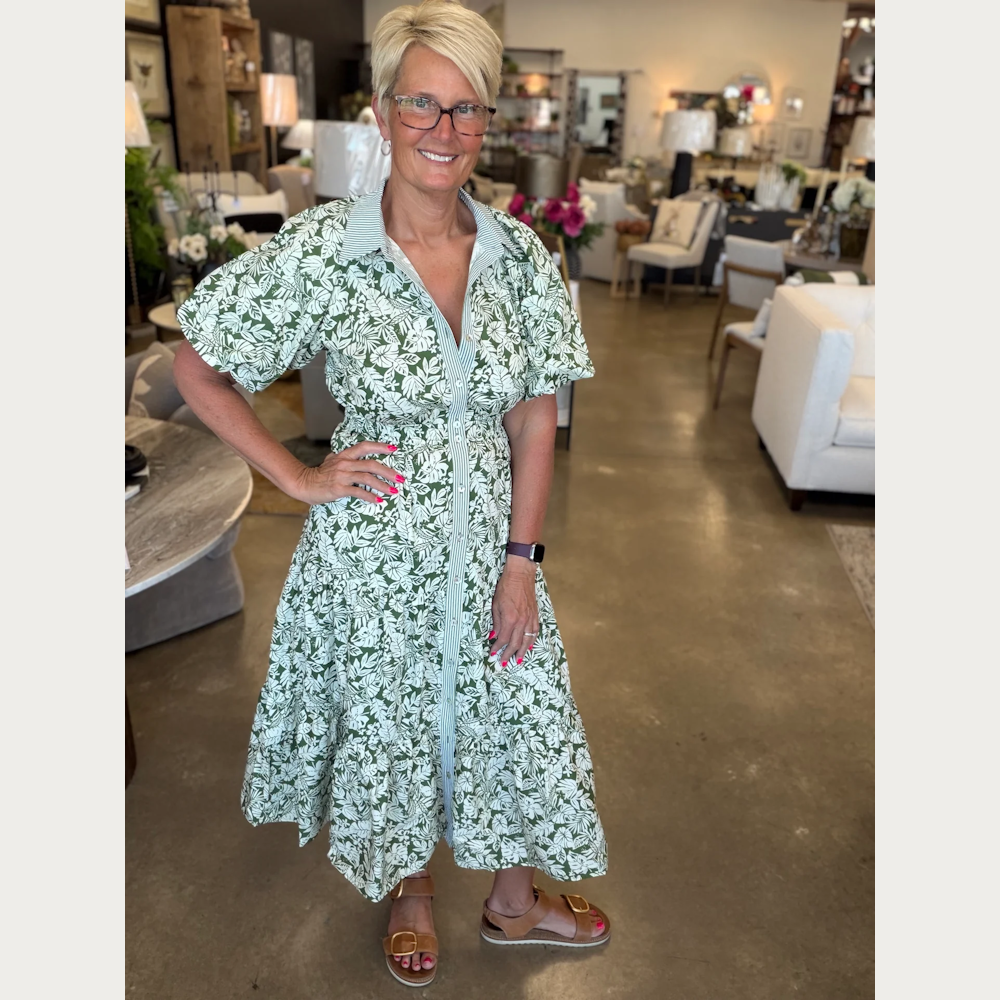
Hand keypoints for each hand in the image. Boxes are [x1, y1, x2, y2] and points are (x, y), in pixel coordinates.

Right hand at [287, 440, 402, 505]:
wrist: (303, 484)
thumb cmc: (319, 475)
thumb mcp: (331, 461)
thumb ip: (343, 458)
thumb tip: (354, 457)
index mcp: (344, 455)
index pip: (365, 447)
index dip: (380, 447)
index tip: (394, 449)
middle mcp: (344, 463)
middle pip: (371, 464)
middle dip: (388, 471)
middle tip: (401, 478)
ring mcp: (342, 475)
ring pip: (367, 478)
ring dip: (383, 485)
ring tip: (393, 491)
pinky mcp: (338, 488)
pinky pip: (358, 492)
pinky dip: (370, 496)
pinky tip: (378, 501)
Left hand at [488, 559, 538, 666]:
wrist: (520, 575)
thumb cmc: (506, 587)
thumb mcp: (496, 605)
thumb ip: (496, 622)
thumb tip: (494, 635)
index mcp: (509, 619)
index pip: (502, 639)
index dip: (497, 648)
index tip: (493, 653)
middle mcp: (521, 621)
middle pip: (515, 643)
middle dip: (508, 654)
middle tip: (504, 663)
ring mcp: (530, 619)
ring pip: (527, 640)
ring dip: (521, 652)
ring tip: (517, 660)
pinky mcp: (535, 615)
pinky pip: (534, 632)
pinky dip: (531, 641)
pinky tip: (529, 646)